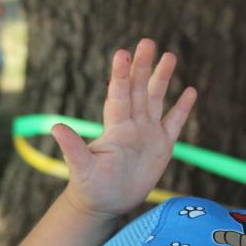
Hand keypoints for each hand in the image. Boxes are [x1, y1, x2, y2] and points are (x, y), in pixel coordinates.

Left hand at [54, 37, 196, 218]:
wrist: (105, 204)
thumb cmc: (90, 188)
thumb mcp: (81, 168)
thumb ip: (73, 148)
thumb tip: (55, 128)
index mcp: (115, 127)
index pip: (118, 95)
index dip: (120, 75)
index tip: (122, 53)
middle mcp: (131, 125)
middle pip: (138, 90)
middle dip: (142, 66)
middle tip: (147, 41)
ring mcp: (147, 134)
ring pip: (157, 100)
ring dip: (162, 79)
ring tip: (170, 55)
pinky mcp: (162, 147)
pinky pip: (174, 124)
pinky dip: (182, 109)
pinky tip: (190, 91)